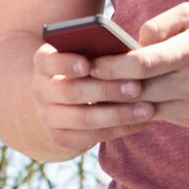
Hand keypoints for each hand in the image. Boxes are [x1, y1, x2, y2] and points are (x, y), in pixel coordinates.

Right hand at [31, 41, 157, 155]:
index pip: (47, 61)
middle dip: (107, 90)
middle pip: (71, 91)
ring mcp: (48, 117)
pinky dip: (120, 130)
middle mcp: (40, 91)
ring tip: (147, 109)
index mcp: (43, 63)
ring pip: (84, 119)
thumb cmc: (87, 67)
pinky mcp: (61, 138)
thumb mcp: (86, 53)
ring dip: (118, 115)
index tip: (88, 65)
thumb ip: (99, 49)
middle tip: (137, 87)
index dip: (66, 63)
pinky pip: (91, 138)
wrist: (62, 100)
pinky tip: (143, 122)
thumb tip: (129, 51)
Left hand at [90, 4, 188, 132]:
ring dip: (124, 106)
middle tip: (84, 86)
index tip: (91, 66)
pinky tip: (131, 106)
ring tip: (101, 97)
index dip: (110, 67)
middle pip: (138, 92)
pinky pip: (165, 119)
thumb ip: (161, 24)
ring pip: (148, 110)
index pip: (140, 64)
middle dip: (108, 89)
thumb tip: (134, 43)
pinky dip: (147, 112)